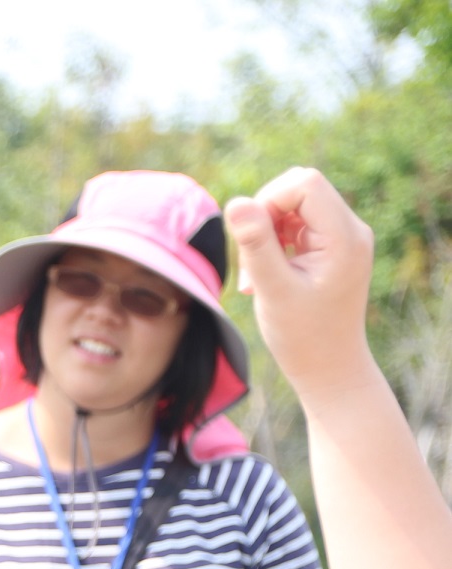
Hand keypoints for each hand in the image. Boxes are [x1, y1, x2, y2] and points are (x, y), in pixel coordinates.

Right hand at [226, 168, 376, 396]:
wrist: (329, 367)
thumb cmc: (301, 336)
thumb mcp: (272, 290)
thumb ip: (255, 245)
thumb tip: (236, 202)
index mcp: (344, 237)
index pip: (305, 183)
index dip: (270, 200)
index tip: (252, 240)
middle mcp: (351, 230)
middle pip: (300, 188)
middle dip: (266, 215)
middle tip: (254, 259)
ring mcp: (344, 237)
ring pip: (295, 204)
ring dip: (267, 230)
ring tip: (259, 274)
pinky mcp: (332, 247)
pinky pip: (298, 223)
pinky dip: (275, 241)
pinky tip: (269, 274)